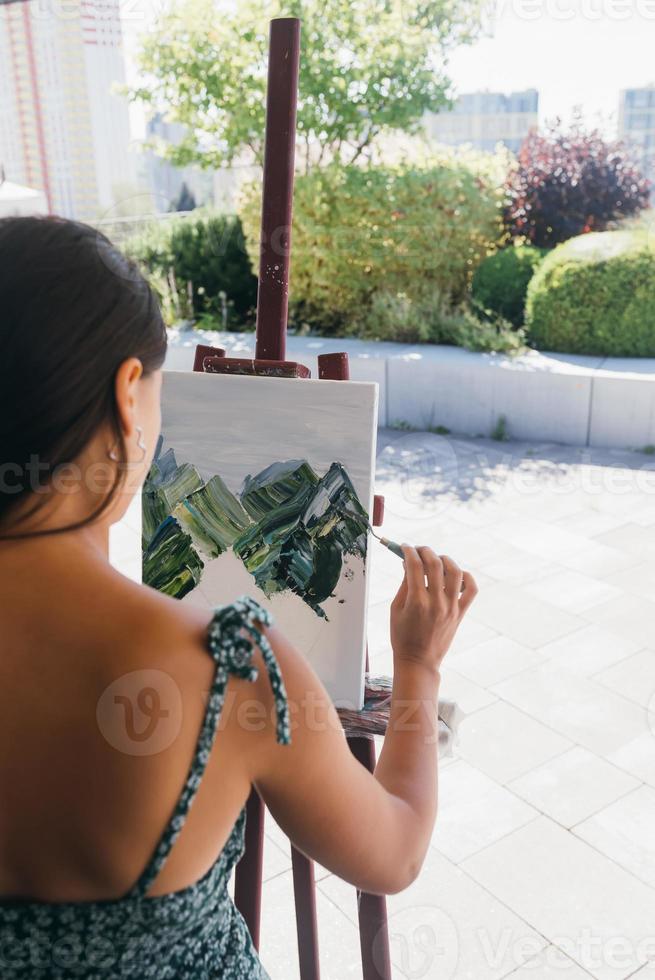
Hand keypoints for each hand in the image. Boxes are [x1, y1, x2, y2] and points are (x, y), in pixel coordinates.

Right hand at [390, 546, 477, 672]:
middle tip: (418, 550)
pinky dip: (466, 577)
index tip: (405, 547)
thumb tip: (408, 563)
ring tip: (436, 560)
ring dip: (445, 560)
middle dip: (425, 551)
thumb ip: (403, 585)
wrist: (419, 661)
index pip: (415, 566)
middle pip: (435, 564)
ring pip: (456, 572)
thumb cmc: (402, 636)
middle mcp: (436, 603)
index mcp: (416, 602)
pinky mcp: (460, 613)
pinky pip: (471, 589)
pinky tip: (456, 574)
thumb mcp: (395, 609)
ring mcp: (451, 608)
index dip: (409, 552)